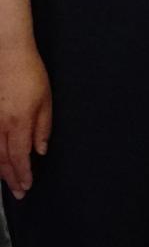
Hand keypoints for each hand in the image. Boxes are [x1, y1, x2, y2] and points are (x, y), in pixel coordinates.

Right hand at [0, 41, 50, 197]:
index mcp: (18, 122)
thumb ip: (42, 128)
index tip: (27, 187)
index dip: (23, 175)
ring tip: (7, 182)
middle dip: (11, 179)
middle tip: (18, 193)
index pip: (20, 157)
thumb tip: (40, 151)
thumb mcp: (45, 100)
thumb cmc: (29, 74)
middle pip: (2, 160)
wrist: (6, 54)